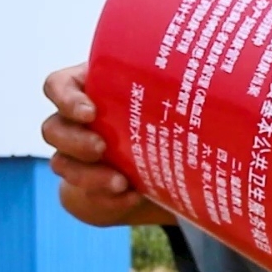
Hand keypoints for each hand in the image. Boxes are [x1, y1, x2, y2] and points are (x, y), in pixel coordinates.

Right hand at [41, 62, 167, 226]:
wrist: (169, 160)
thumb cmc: (170, 114)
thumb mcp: (171, 93)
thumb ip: (177, 81)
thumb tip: (220, 72)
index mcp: (90, 89)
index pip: (57, 86)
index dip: (66, 98)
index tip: (90, 112)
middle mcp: (76, 122)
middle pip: (52, 129)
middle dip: (75, 141)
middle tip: (102, 147)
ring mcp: (77, 155)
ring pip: (62, 164)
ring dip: (88, 175)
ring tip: (119, 181)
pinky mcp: (87, 185)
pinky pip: (82, 194)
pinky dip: (106, 198)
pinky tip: (130, 196)